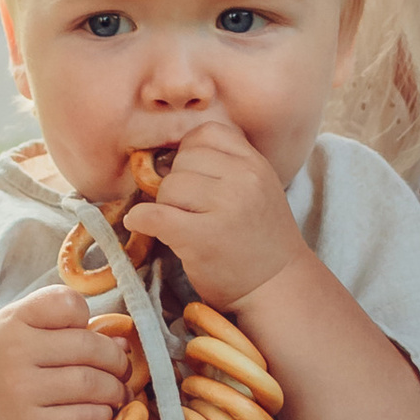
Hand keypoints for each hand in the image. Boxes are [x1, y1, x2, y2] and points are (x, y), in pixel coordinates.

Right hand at [0, 286, 127, 419]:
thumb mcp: (20, 331)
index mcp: (14, 320)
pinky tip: (99, 414)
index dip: (87, 317)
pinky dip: (103, 416)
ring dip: (116, 390)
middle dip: (117, 361)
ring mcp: (22, 391)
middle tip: (122, 370)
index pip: (69, 303)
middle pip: (90, 347)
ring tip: (116, 393)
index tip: (86, 333)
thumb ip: (66, 328)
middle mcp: (15, 351)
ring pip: (93, 384)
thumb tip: (124, 343)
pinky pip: (85, 418)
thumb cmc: (0, 366)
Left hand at [122, 115, 305, 313]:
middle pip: (182, 160)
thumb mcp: (259, 188)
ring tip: (180, 224)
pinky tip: (140, 224)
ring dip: (164, 205)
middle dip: (177, 182)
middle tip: (187, 209)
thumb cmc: (261, 240)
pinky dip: (141, 219)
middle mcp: (244, 179)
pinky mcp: (203, 238)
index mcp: (256, 163)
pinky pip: (155, 215)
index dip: (190, 153)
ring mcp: (225, 207)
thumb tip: (171, 153)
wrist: (278, 287)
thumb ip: (228, 165)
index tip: (192, 177)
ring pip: (168, 186)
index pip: (206, 133)